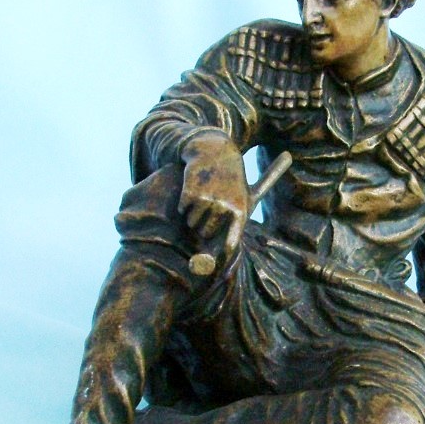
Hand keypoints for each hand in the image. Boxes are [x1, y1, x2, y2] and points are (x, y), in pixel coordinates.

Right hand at [179, 132, 248, 261]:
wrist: (217, 153)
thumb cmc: (231, 184)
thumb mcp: (242, 200)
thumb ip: (232, 227)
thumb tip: (220, 262)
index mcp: (240, 211)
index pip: (230, 243)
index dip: (221, 259)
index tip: (215, 271)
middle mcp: (224, 207)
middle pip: (205, 234)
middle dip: (202, 229)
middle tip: (206, 215)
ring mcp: (207, 199)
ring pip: (192, 222)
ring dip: (192, 215)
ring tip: (202, 199)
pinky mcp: (191, 191)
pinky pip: (182, 209)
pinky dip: (183, 204)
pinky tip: (192, 191)